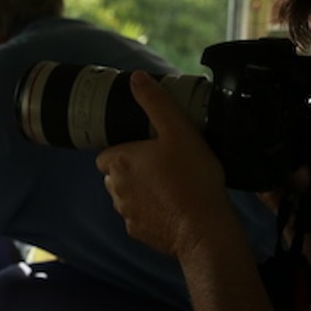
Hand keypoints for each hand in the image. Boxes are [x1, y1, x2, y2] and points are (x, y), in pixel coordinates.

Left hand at [96, 71, 237, 260]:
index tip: (146, 149)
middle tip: (163, 165)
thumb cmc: (193, 177)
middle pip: (115, 175)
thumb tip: (137, 78)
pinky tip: (174, 208)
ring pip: (126, 197)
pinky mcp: (138, 232)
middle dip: (132, 170)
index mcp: (119, 161)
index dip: (124, 150)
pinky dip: (152, 213)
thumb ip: (156, 102)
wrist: (204, 228)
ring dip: (141, 191)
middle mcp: (115, 189)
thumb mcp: (179, 130)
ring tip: (171, 187)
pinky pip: (139, 218)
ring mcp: (126, 213)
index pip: (106, 154)